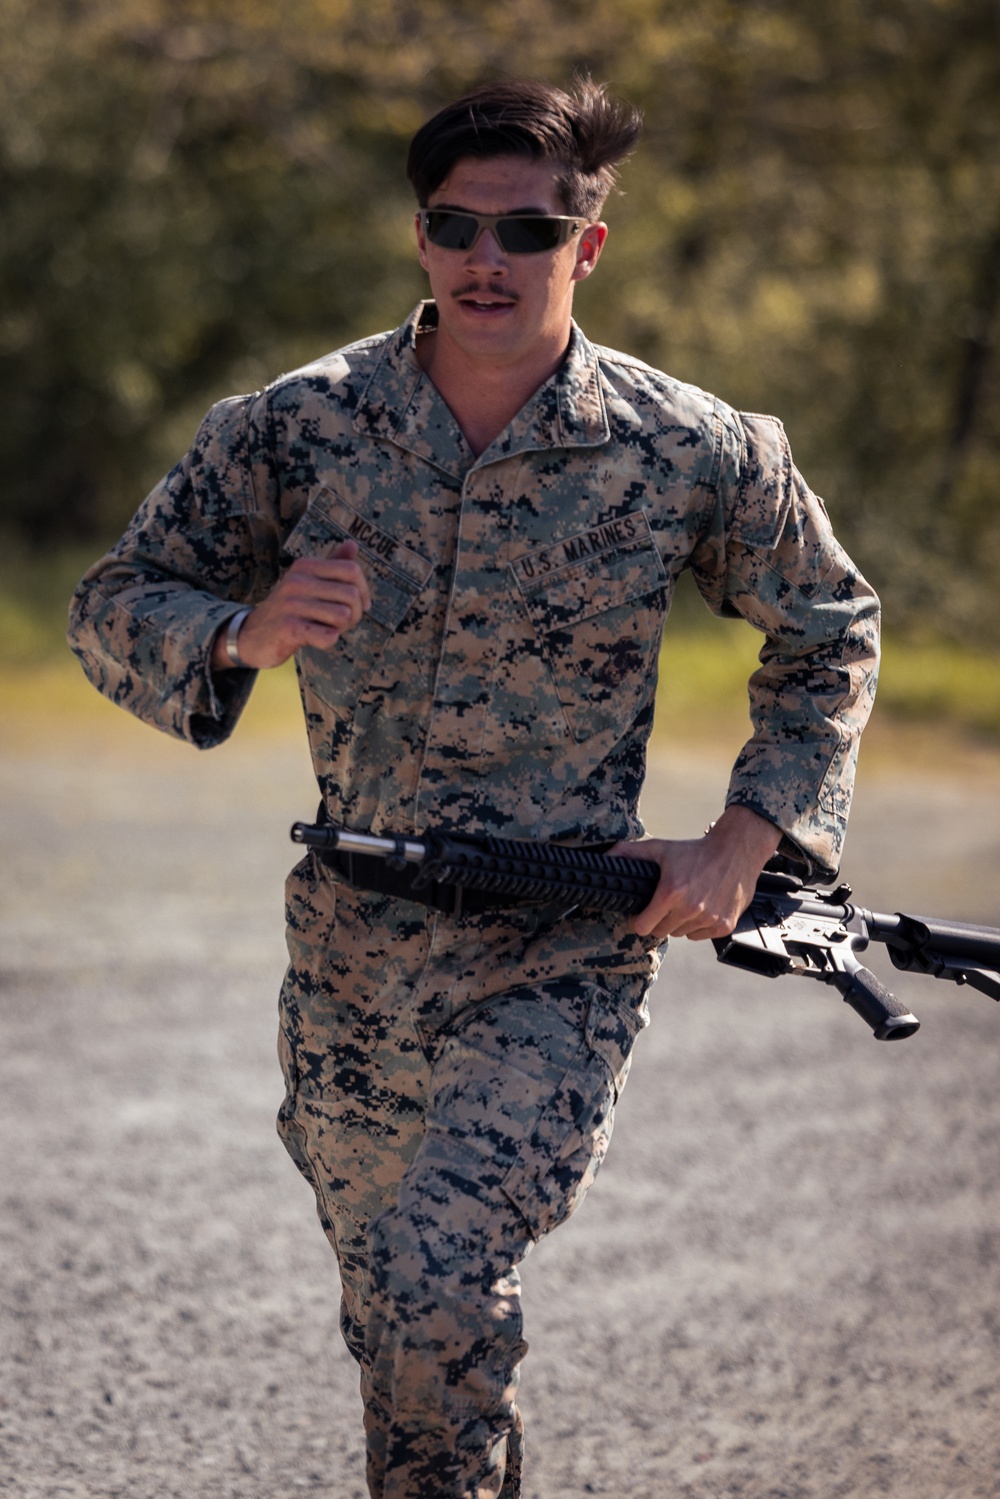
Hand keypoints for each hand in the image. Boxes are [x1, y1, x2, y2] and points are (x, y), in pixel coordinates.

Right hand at [211, 539, 371, 670]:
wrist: (250, 635)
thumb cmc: (288, 609)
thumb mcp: (307, 582)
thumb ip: (331, 565)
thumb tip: (353, 544)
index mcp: (305, 566)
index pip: (352, 570)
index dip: (364, 591)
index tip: (361, 606)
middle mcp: (297, 580)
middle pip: (352, 594)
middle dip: (354, 614)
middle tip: (341, 623)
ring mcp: (292, 604)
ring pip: (343, 616)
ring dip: (341, 628)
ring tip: (326, 629)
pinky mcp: (289, 628)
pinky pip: (329, 635)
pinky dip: (328, 640)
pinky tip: (317, 638)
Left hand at [610, 805, 781, 941]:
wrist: (736, 851)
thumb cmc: (696, 851)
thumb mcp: (660, 848)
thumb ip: (629, 853)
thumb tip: (604, 857)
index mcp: (671, 893)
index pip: (643, 927)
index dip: (638, 921)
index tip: (640, 914)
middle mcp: (691, 909)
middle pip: (661, 932)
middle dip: (658, 920)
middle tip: (665, 904)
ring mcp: (709, 919)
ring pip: (680, 934)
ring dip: (678, 923)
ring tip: (685, 902)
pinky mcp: (724, 925)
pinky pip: (699, 935)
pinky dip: (697, 926)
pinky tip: (701, 907)